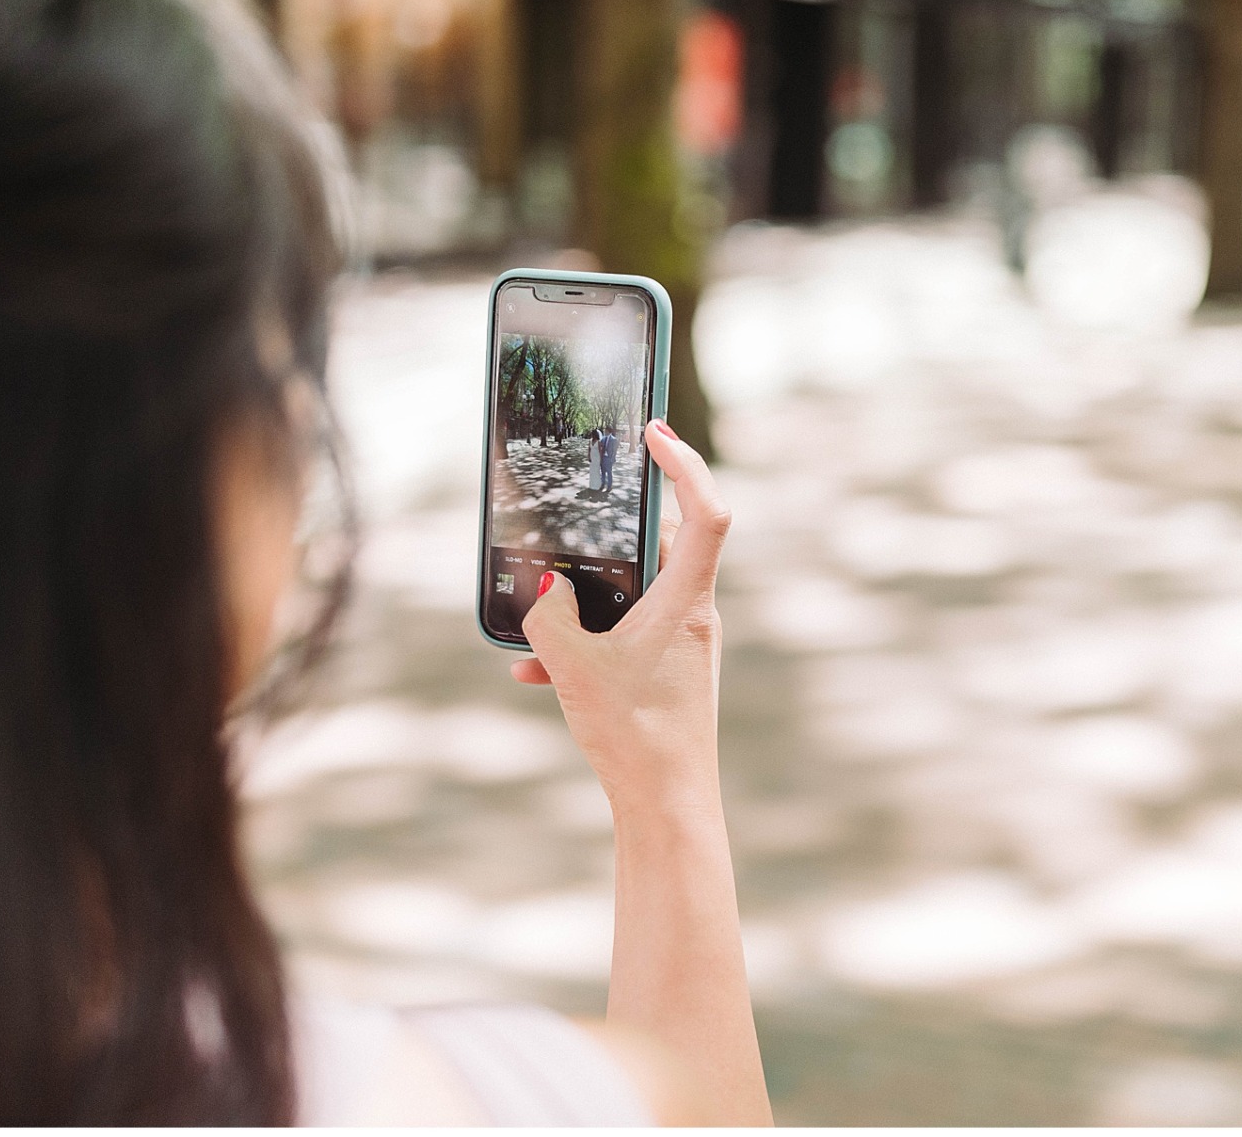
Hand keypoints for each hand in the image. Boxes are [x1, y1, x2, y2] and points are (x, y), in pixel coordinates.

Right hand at [511, 419, 730, 815]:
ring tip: (539, 606)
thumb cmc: (636, 736)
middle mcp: (694, 615)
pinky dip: (584, 643)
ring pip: (636, 592)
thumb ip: (550, 619)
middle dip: (618, 526)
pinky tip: (534, 672)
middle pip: (666, 543)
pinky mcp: (667, 671)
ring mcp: (683, 644)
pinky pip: (624, 636)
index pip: (706, 512)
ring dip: (589, 595)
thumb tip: (546, 591)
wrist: (668, 809)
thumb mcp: (574, 668)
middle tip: (585, 501)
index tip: (656, 431)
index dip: (686, 464)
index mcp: (688, 602)